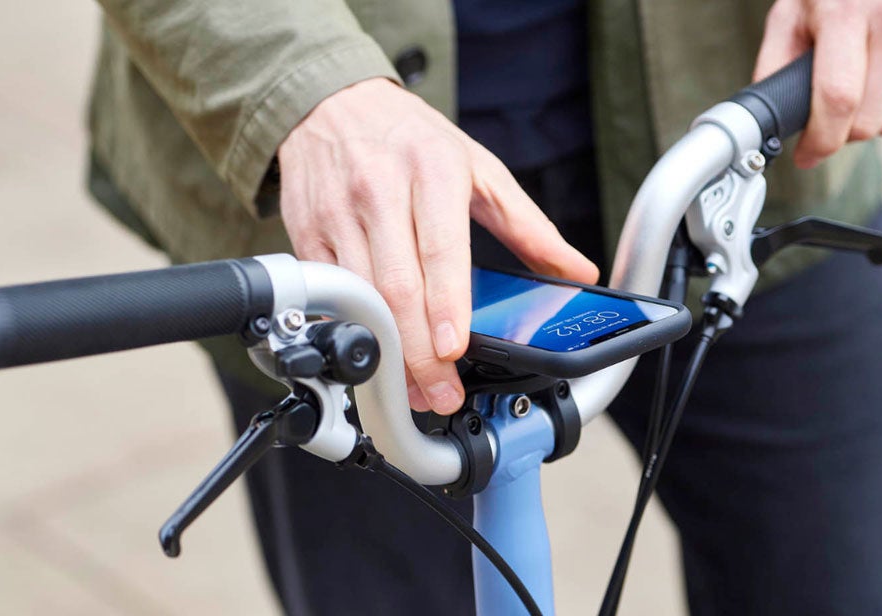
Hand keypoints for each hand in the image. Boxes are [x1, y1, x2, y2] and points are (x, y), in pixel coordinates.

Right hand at [278, 78, 597, 413]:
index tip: (453, 349)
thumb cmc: (409, 139)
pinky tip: (374, 356)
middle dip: (417, 352)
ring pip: (359, 299)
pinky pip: (330, 294)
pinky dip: (352, 331)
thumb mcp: (477, 167)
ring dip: (385, 353)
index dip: (445, 306)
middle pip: (396, 287)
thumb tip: (575, 269)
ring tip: (410, 390)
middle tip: (439, 393)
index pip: (439, 250)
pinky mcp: (307, 235)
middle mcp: (379, 191)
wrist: (330, 103)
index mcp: (430, 172)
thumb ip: (527, 224)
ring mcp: (337, 215)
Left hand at [755, 0, 881, 167]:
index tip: (806, 154)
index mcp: (848, 10)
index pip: (837, 98)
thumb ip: (777, 65)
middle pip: (869, 121)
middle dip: (842, 131)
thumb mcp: (794, 11)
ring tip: (863, 76)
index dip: (820, 139)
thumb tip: (769, 121)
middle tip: (830, 111)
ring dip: (873, 114)